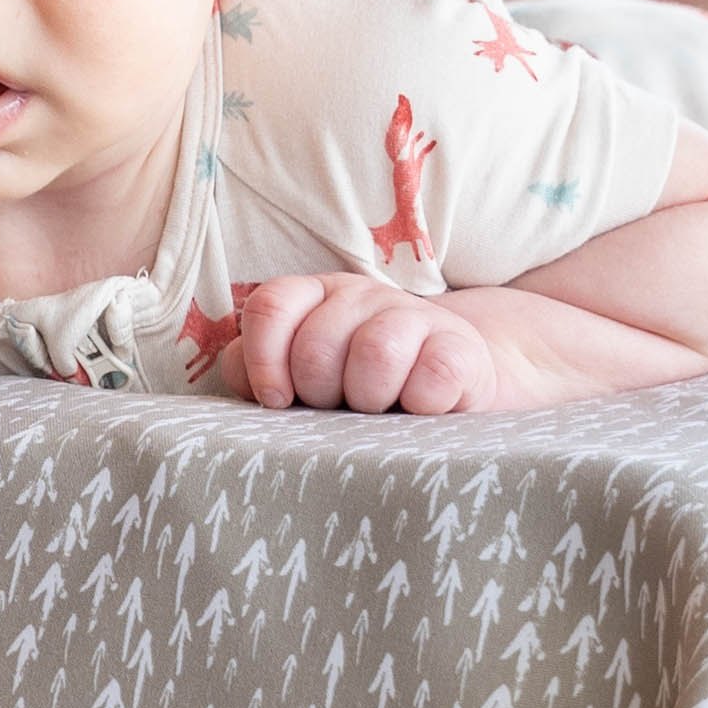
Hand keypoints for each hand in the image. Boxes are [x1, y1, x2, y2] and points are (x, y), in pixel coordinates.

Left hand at [235, 273, 530, 412]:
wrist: (453, 382)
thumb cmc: (360, 387)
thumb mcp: (305, 377)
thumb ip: (259, 372)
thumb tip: (246, 381)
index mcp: (314, 297)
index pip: (270, 307)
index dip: (263, 361)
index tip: (278, 400)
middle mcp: (360, 295)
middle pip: (316, 348)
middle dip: (321, 396)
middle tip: (340, 409)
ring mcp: (413, 314)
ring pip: (374, 356)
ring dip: (370, 401)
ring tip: (379, 412)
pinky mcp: (461, 347)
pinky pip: (432, 377)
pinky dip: (421, 405)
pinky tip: (420, 410)